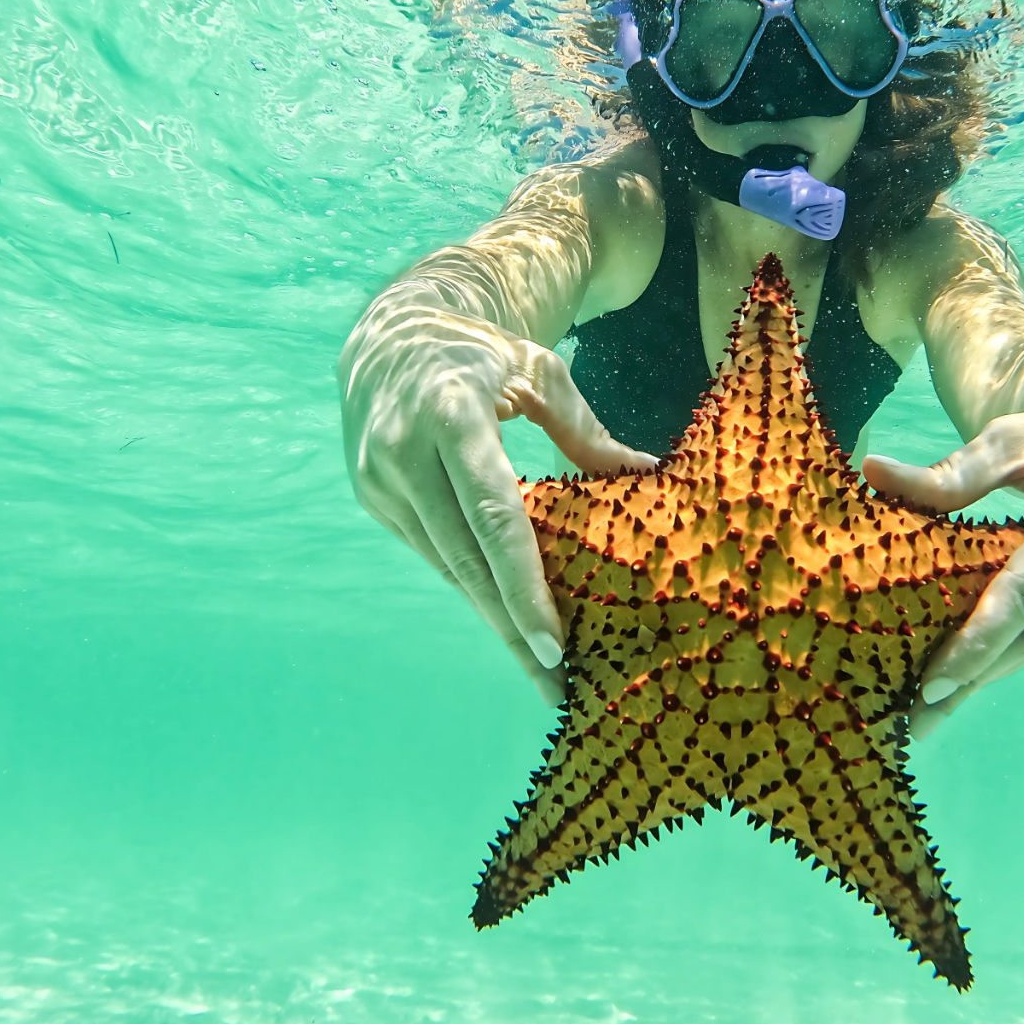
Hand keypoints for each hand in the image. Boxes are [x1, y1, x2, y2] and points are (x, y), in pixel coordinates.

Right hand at [338, 304, 658, 700]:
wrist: (389, 337)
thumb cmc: (482, 353)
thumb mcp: (538, 374)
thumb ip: (586, 432)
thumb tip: (650, 478)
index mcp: (451, 411)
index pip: (493, 512)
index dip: (522, 583)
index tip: (553, 643)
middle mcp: (404, 450)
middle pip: (466, 558)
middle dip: (512, 628)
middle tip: (556, 686)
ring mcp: (380, 479)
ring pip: (447, 566)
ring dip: (493, 618)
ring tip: (541, 669)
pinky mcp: (373, 498)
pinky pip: (434, 554)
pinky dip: (472, 587)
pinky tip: (507, 617)